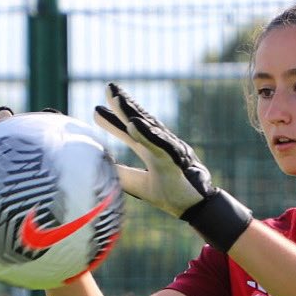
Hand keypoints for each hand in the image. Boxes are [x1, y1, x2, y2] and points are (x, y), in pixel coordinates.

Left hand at [94, 83, 251, 251]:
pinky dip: (147, 135)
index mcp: (152, 151)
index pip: (132, 131)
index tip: (96, 109)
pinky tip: (133, 124)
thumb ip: (122, 174)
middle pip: (141, 120)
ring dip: (132, 112)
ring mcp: (170, 152)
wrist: (199, 208)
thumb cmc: (173, 195)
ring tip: (115, 97)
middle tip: (108, 87)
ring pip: (150, 128)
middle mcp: (162, 146)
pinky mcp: (176, 162)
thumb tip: (98, 169)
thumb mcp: (140, 185)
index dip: (117, 118)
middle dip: (124, 104)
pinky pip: (160, 146)